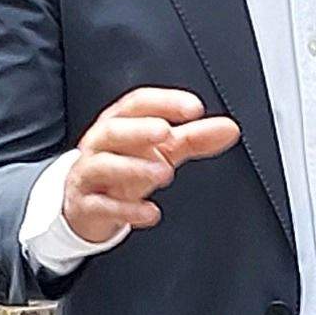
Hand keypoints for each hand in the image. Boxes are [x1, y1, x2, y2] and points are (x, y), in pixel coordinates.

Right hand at [57, 86, 243, 244]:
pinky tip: (150, 213)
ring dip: (133, 168)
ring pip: (103, 166)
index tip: (194, 108)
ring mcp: (89, 175)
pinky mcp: (86, 206)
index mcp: (119, 123)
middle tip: (166, 132)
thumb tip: (229, 129)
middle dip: (138, 130)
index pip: (138, 104)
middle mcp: (100, 145)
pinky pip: (102, 206)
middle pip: (113, 130)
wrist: (86, 203)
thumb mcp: (161, 150)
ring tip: (164, 172)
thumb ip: (194, 138)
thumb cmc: (124, 167)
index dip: (164, 102)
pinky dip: (126, 210)